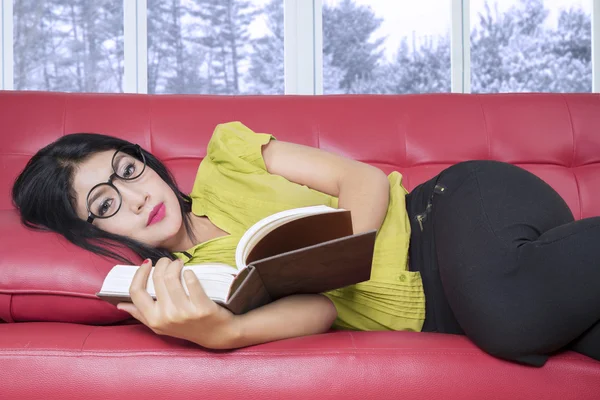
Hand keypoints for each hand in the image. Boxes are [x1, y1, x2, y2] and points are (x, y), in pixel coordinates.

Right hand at [117, 257, 240, 348]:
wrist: (217, 334)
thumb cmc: (187, 327)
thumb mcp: (161, 325)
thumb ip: (141, 314)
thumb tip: (121, 304)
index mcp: (153, 320)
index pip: (136, 292)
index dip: (140, 273)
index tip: (147, 263)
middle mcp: (167, 317)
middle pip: (157, 279)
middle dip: (163, 264)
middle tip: (170, 262)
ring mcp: (184, 313)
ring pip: (172, 277)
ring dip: (176, 265)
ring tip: (180, 264)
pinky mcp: (202, 308)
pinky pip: (191, 281)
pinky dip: (190, 273)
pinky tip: (190, 273)